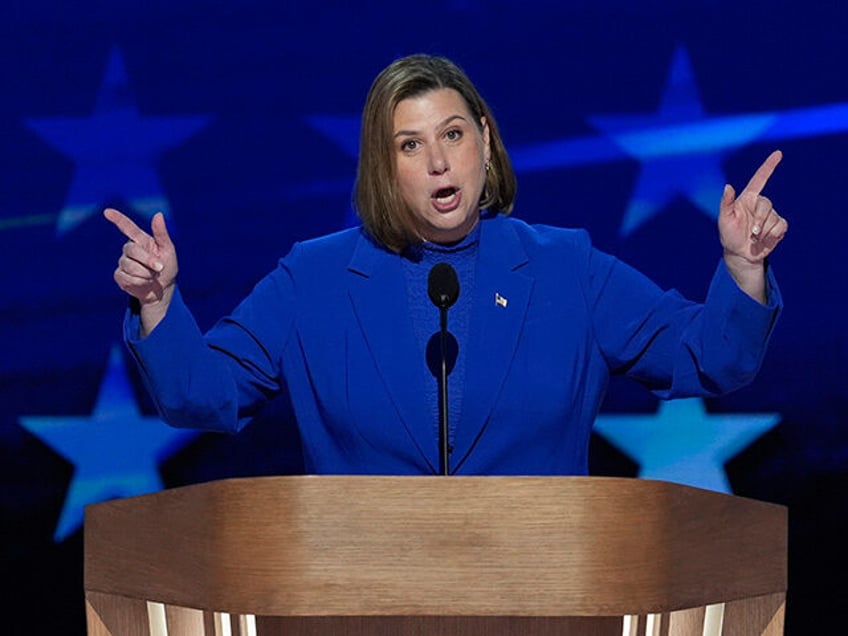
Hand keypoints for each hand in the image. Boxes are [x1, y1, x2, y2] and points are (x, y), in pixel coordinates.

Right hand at [104, 208, 177, 333]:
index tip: (107, 211)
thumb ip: (161, 234)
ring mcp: (123, 262)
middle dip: (148, 260)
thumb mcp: (168, 250)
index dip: (117, 219)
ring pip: (130, 266)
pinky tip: (144, 282)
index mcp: (141, 240)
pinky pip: (127, 277)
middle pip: (132, 250)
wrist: (163, 289)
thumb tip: (158, 214)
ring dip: (146, 273)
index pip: (127, 227)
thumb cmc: (167, 267)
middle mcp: (129, 249)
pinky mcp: (119, 275)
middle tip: (160, 267)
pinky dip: (140, 282)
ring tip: (152, 276)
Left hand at [719, 150, 787, 263]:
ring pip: (773, 218)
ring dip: (763, 231)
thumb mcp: (724, 219)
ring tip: (754, 238)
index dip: (769, 166)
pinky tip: (764, 240)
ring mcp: (771, 214)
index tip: (778, 153)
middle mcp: (760, 204)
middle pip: (767, 205)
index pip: (760, 179)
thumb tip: (728, 186)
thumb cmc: (729, 235)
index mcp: (747, 198)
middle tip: (752, 233)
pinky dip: (772, 235)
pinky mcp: (779, 225)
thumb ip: (726, 203)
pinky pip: (781, 226)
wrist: (740, 254)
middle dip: (759, 220)